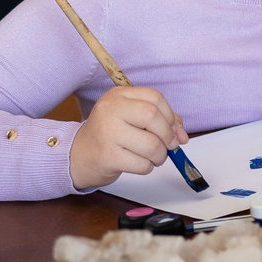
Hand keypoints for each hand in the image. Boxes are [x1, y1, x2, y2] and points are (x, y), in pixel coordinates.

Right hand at [70, 85, 187, 188]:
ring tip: (154, 157)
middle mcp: (110, 110)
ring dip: (160, 155)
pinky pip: (142, 164)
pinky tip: (139, 164)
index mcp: (118, 95)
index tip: (174, 129)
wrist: (78, 156)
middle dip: (168, 135)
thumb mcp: (132, 118)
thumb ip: (161, 120)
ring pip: (151, 144)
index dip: (170, 115)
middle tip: (169, 146)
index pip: (154, 97)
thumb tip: (182, 135)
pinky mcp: (108, 156)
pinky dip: (147, 167)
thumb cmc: (111, 135)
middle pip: (153, 117)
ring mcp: (107, 132)